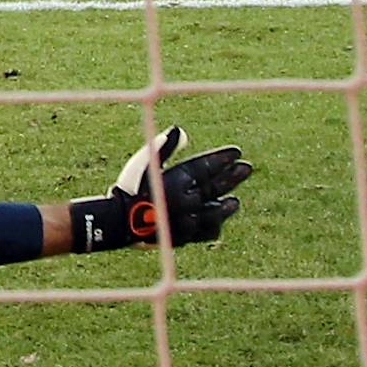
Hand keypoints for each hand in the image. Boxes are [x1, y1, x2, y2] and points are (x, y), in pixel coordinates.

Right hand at [69, 126, 251, 253]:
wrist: (119, 222)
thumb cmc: (131, 187)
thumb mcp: (146, 161)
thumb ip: (165, 146)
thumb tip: (181, 130)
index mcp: (180, 179)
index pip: (207, 166)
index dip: (222, 159)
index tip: (237, 152)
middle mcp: (188, 200)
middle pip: (215, 187)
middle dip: (232, 177)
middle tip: (247, 168)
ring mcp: (188, 220)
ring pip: (215, 212)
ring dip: (226, 206)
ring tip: (235, 202)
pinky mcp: (184, 237)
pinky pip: (205, 232)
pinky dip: (212, 226)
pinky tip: (217, 223)